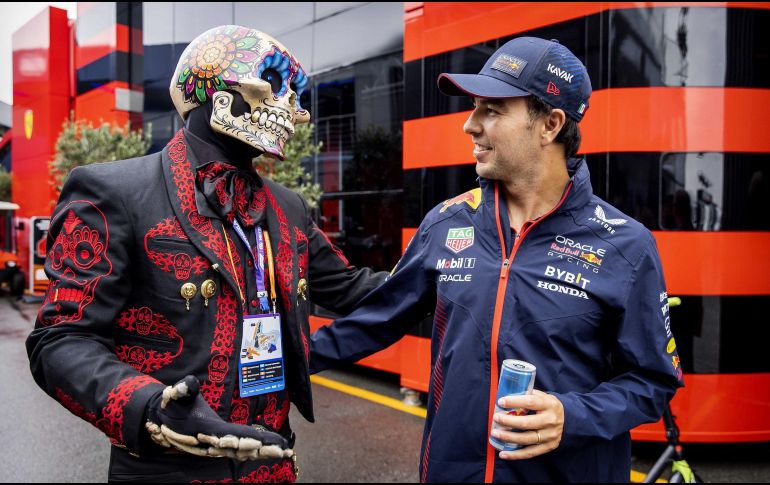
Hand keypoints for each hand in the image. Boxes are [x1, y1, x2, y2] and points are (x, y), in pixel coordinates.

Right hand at [145, 375, 292, 460]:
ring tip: (285, 452)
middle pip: (243, 448)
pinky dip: (257, 452)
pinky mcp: (221, 446)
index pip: (232, 436)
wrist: (163, 420)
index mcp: (207, 430)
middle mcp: (214, 442)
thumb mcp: (175, 394)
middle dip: (263, 450)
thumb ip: (182, 388)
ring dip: (264, 453)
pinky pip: (242, 451)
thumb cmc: (173, 405)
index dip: (248, 439)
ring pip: (244, 452)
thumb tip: (188, 384)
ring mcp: (218, 446)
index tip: (264, 442)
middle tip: (284, 451)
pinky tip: (273, 451)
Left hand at [490, 390, 563, 459]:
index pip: (530, 402)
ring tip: (495, 433)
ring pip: (527, 439)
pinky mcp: (548, 447)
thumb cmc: (547, 406)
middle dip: (508, 421)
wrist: (567, 419)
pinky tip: (503, 454)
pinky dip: (515, 454)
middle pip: (527, 423)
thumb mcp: (542, 396)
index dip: (514, 402)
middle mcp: (551, 420)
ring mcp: (550, 435)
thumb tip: (505, 395)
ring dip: (508, 437)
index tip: (501, 401)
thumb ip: (527, 395)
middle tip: (495, 418)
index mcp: (549, 404)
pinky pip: (530, 452)